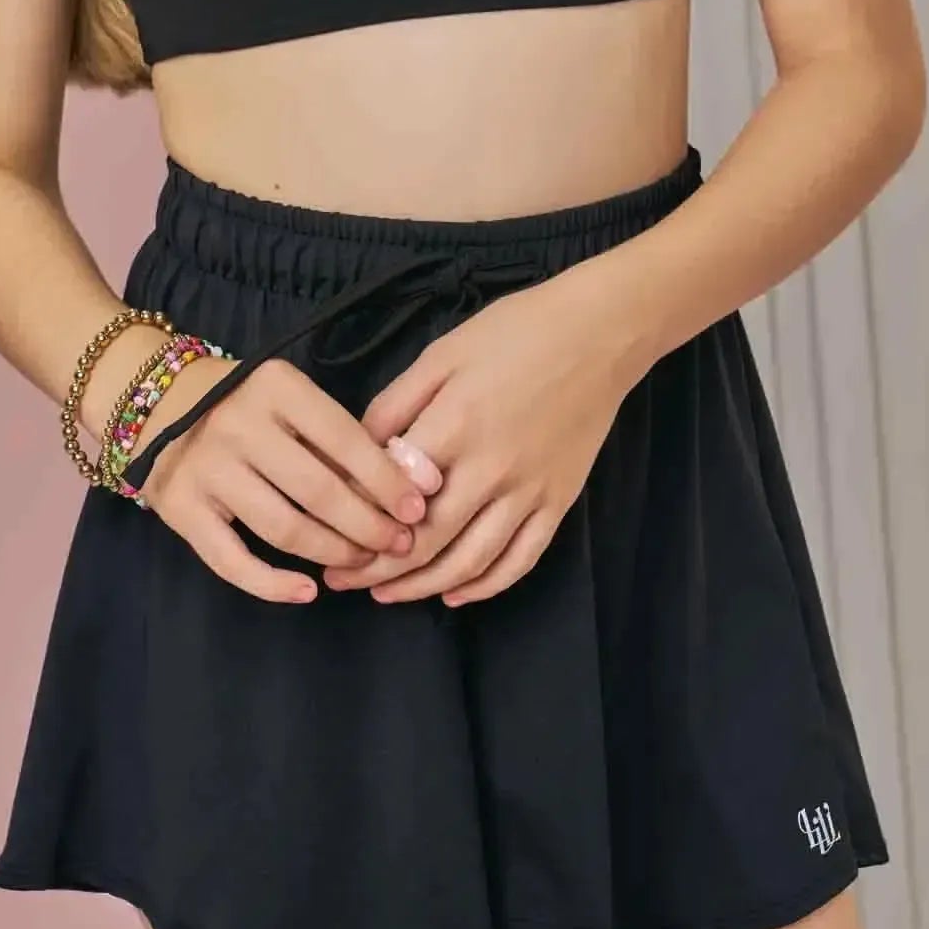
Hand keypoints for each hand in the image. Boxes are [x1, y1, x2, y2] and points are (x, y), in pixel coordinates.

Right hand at [131, 352, 443, 605]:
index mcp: (275, 387)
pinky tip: (308, 591)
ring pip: (284, 527)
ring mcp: (205, 468)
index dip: (386, 480)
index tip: (416, 509)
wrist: (157, 399)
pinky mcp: (179, 508)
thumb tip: (408, 485)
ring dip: (333, 552)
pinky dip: (273, 584)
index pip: (344, 440)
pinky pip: (231, 561)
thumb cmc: (244, 402)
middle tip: (398, 545)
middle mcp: (237, 424)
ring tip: (361, 561)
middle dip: (368, 525)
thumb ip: (336, 435)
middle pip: (318, 490)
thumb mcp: (289, 398)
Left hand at [321, 263, 641, 606]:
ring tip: (387, 595)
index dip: (358, 522)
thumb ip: (396, 404)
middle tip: (344, 581)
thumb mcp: (441, 355)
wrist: (598, 334)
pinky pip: (521, 559)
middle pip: (427, 540)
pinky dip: (486, 585)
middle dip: (379, 568)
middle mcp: (491, 469)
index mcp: (454, 426)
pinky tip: (455, 594)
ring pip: (471, 561)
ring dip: (424, 586)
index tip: (330, 534)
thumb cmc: (513, 333)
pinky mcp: (559, 502)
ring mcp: (529, 492)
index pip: (394, 494)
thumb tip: (357, 449)